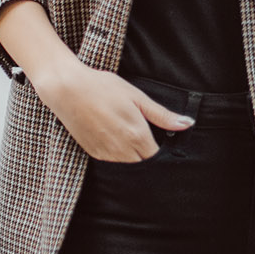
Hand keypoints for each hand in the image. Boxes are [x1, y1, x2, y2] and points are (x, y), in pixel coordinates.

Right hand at [39, 61, 192, 162]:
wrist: (67, 89)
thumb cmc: (103, 88)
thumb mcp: (137, 97)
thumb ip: (162, 115)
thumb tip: (187, 124)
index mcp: (136, 135)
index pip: (157, 158)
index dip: (163, 152)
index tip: (162, 140)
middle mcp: (122, 150)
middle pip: (144, 164)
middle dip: (148, 155)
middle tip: (147, 137)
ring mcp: (106, 154)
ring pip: (128, 166)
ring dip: (133, 157)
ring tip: (129, 135)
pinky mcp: (93, 154)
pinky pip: (113, 162)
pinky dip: (118, 156)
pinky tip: (115, 137)